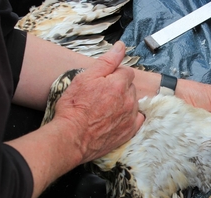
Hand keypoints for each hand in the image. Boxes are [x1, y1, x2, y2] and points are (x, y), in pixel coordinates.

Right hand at [53, 41, 144, 162]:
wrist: (72, 137)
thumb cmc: (74, 107)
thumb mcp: (85, 78)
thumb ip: (106, 61)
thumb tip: (121, 47)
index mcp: (119, 84)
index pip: (126, 72)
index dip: (114, 75)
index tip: (103, 83)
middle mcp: (129, 100)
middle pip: (131, 87)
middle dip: (120, 88)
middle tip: (102, 96)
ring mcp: (131, 117)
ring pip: (134, 102)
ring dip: (124, 103)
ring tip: (106, 109)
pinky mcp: (130, 131)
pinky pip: (138, 119)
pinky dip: (130, 117)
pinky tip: (117, 118)